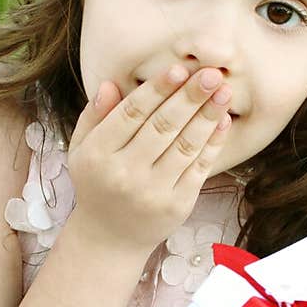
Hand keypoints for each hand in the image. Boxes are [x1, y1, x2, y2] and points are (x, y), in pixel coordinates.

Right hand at [67, 64, 233, 255]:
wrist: (110, 238)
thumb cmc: (98, 183)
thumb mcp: (82, 149)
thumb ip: (94, 116)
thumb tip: (109, 84)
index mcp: (98, 155)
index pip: (131, 114)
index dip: (157, 90)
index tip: (179, 69)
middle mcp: (124, 174)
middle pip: (162, 127)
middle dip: (190, 97)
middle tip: (212, 74)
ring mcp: (153, 191)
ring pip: (185, 146)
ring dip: (207, 116)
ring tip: (223, 92)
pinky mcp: (177, 205)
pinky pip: (199, 167)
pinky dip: (212, 142)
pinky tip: (222, 121)